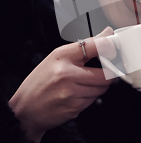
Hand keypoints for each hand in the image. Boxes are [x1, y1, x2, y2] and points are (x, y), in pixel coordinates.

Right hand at [9, 27, 116, 142]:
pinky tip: (77, 96)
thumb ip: (83, 46)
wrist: (25, 109)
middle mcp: (66, 74)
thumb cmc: (41, 81)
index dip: (110, 46)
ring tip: (84, 85)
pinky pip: (93, 101)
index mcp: (61, 56)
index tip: (114, 47)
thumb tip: (108, 33)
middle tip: (102, 72)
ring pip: (101, 89)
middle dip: (108, 75)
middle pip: (105, 74)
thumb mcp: (57, 57)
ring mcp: (70, 93)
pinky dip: (90, 98)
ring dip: (98, 87)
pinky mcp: (74, 108)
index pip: (94, 46)